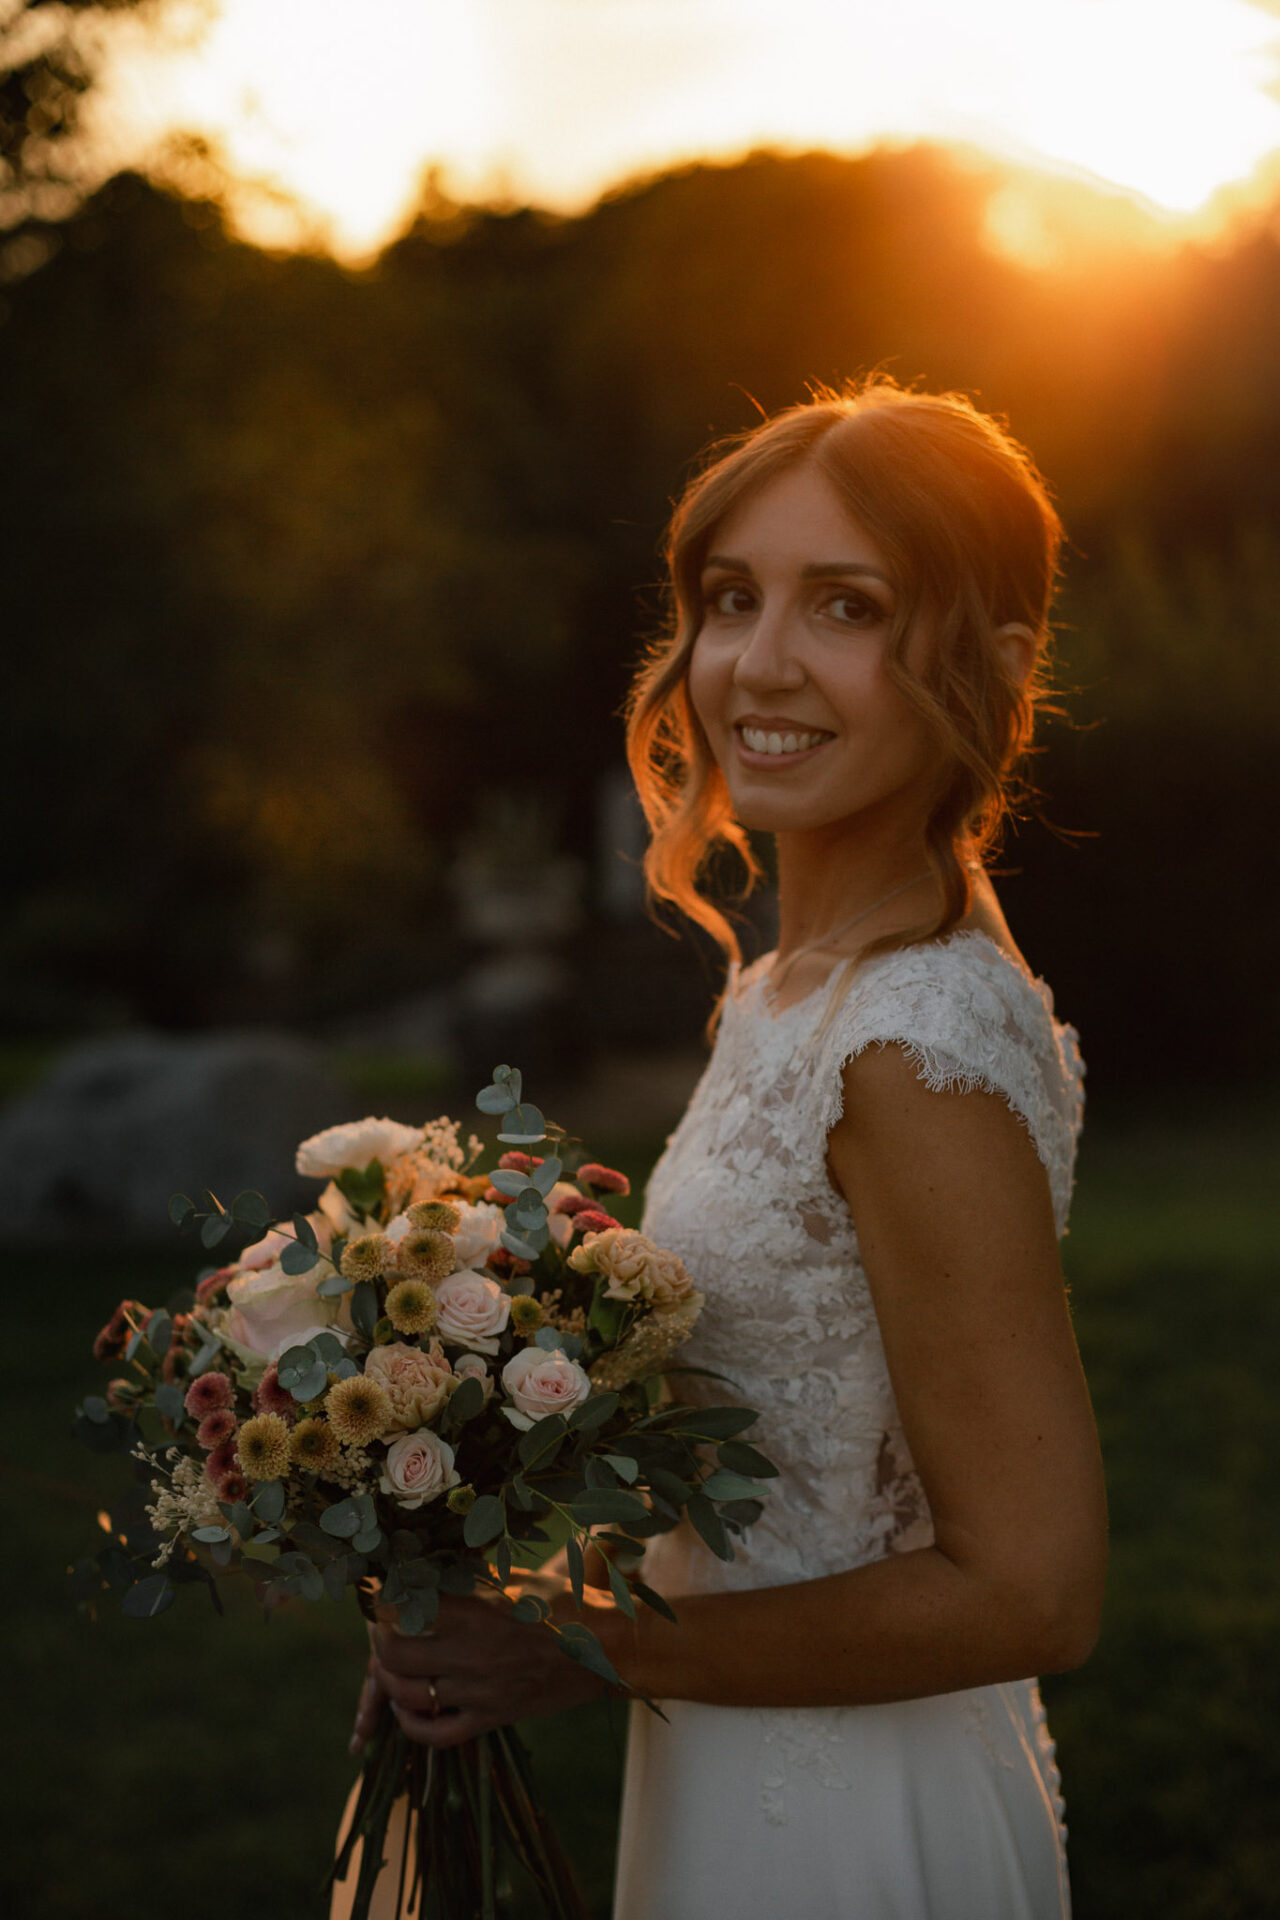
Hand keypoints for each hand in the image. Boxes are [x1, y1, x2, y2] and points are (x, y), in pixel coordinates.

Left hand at [356, 1582, 615, 1750]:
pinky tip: (406, 1706)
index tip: (380, 1593)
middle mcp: (473, 1654)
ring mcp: (480, 1692)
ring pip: (408, 1695)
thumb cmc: (562, 1603)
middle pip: (394, 1654)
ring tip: (388, 1664)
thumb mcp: (515, 1580)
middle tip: (381, 1627)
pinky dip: (411, 1723)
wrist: (605, 1649)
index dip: (383, 1601)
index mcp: (478, 1612)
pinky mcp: (491, 1719)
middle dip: (378, 1639)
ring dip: (388, 1679)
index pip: (405, 1608)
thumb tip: (424, 1571)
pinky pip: (435, 1734)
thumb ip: (469, 1580)